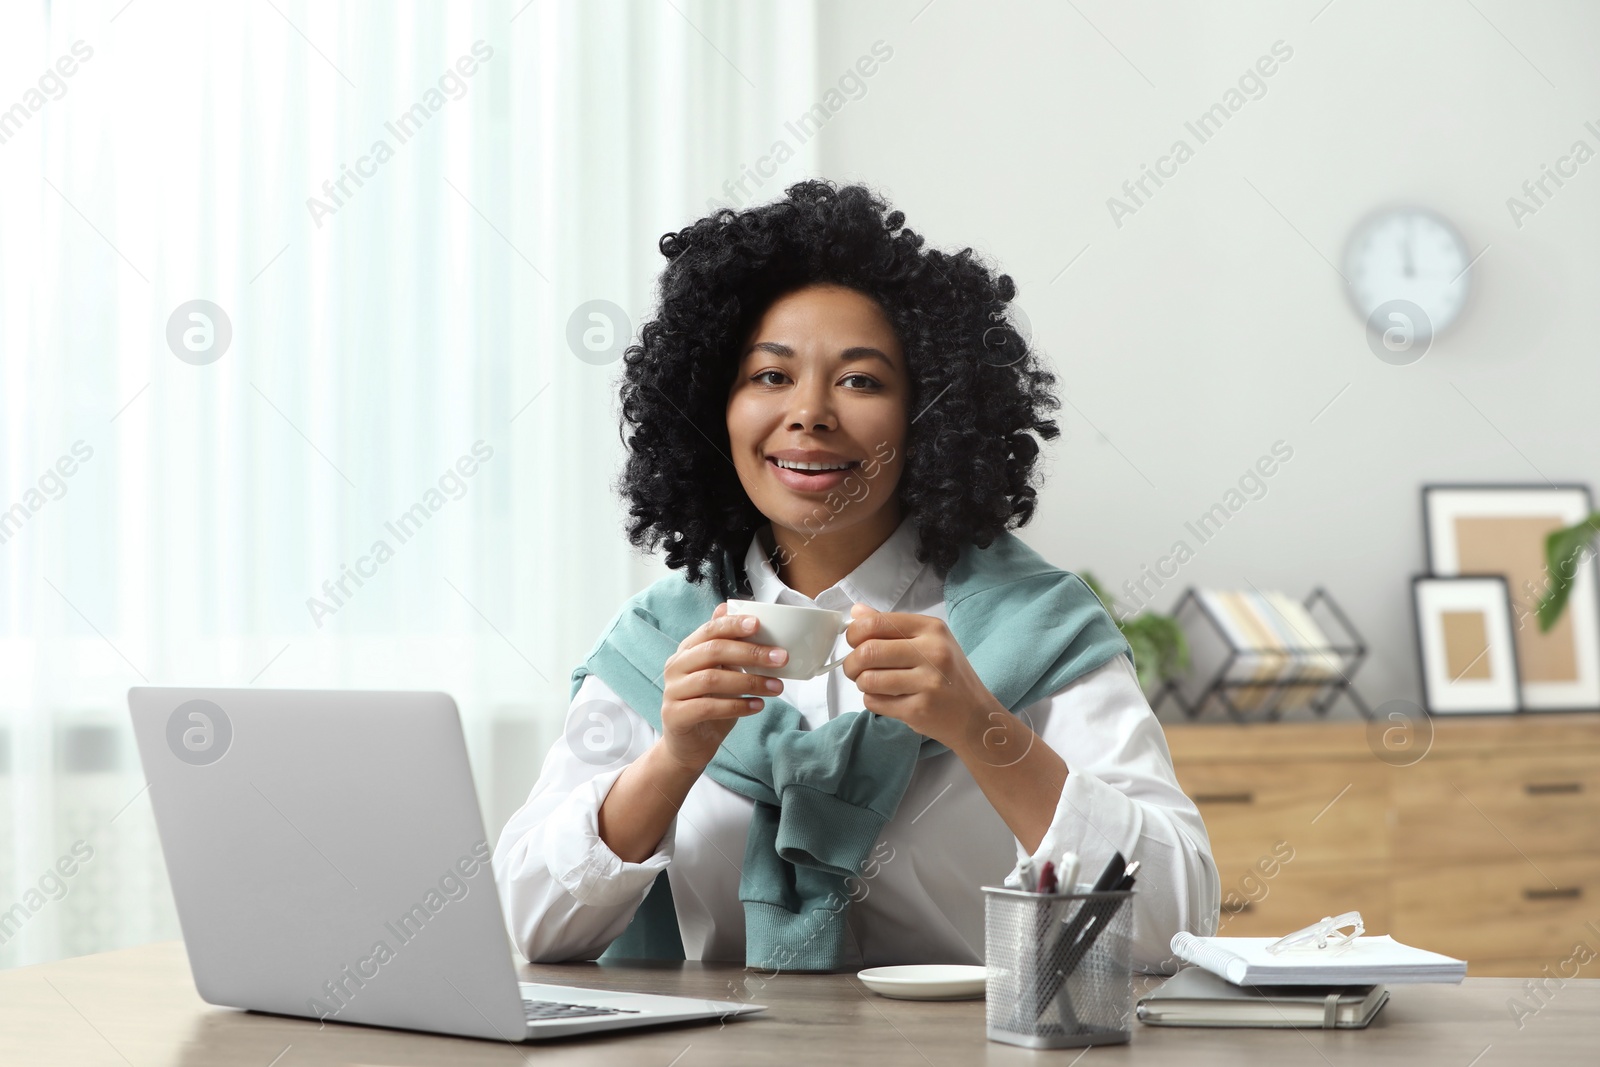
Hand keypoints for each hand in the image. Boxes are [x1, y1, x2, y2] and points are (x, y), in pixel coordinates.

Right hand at [657, 602, 787, 772]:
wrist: (688, 745)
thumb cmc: (709, 704)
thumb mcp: (721, 672)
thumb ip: (729, 647)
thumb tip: (744, 615)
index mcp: (687, 651)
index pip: (709, 630)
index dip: (732, 625)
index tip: (758, 624)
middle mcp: (676, 667)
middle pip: (713, 651)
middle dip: (750, 653)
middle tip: (780, 658)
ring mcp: (672, 691)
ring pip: (712, 680)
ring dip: (749, 682)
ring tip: (776, 687)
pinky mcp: (674, 715)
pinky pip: (708, 707)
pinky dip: (737, 706)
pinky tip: (758, 706)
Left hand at [839, 603, 1003, 751]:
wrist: (975, 715)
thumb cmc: (948, 675)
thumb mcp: (928, 641)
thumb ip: (891, 626)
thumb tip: (856, 612)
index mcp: (931, 628)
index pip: (876, 623)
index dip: (854, 634)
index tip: (854, 643)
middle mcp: (932, 652)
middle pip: (868, 652)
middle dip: (851, 663)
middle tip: (854, 669)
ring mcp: (927, 683)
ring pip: (868, 679)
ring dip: (862, 684)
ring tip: (873, 684)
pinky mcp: (919, 710)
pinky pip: (875, 702)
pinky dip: (872, 701)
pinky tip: (888, 699)